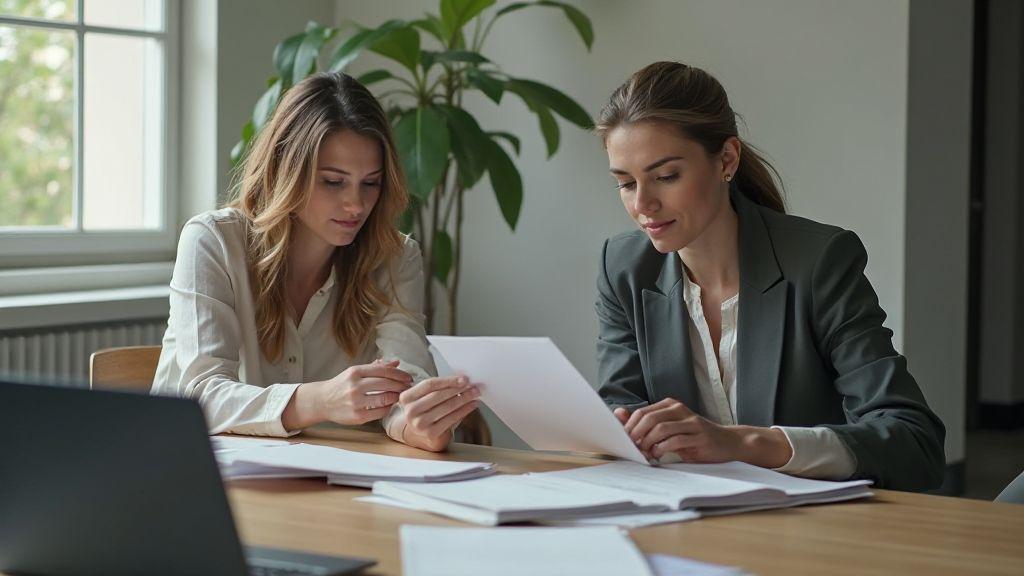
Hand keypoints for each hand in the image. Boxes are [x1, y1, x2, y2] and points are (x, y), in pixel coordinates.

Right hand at [282, 360, 411, 429]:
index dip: (399, 374)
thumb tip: (397, 362)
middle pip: (386, 384)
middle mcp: (355, 386)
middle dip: (401, 385)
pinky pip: (380, 412)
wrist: (322, 401)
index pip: (383, 370)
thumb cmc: (342, 385)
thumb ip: (376, 367)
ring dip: (397, 397)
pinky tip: (390, 405)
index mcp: (355, 372)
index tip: (408, 377)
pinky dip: (388, 408)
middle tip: (409, 387)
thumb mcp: (355, 372)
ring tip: (401, 396)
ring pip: (385, 398)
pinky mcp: (357, 416)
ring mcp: (356, 402)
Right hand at [397, 375, 479, 451]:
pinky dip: (464, 410)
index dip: (448, 381)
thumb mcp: (426, 397)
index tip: (464, 379)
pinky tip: (471, 405)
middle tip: (472, 386)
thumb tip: (462, 380)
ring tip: (475, 394)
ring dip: (464, 399)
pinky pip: (451, 418)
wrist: (422, 433)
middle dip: (458, 389)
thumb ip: (439, 387)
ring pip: (446, 407)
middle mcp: (410, 411)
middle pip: (438, 395)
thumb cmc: (426, 410)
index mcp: (406, 397)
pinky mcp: (431, 433)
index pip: (429, 384)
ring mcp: (420, 424)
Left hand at [616, 399, 792, 466]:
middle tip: (633, 449)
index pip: (642, 412)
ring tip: (646, 454)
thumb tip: (619, 415)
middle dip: (637, 435)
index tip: (624, 442)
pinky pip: (675, 440)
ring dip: (648, 443)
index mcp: (670, 406)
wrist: (728, 443)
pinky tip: (659, 455)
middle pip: (649, 418)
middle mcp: (680, 410)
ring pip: (660, 428)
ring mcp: (691, 422)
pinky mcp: (700, 436)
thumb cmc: (694, 438)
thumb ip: (648, 424)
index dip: (630, 428)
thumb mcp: (670, 430)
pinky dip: (662, 449)